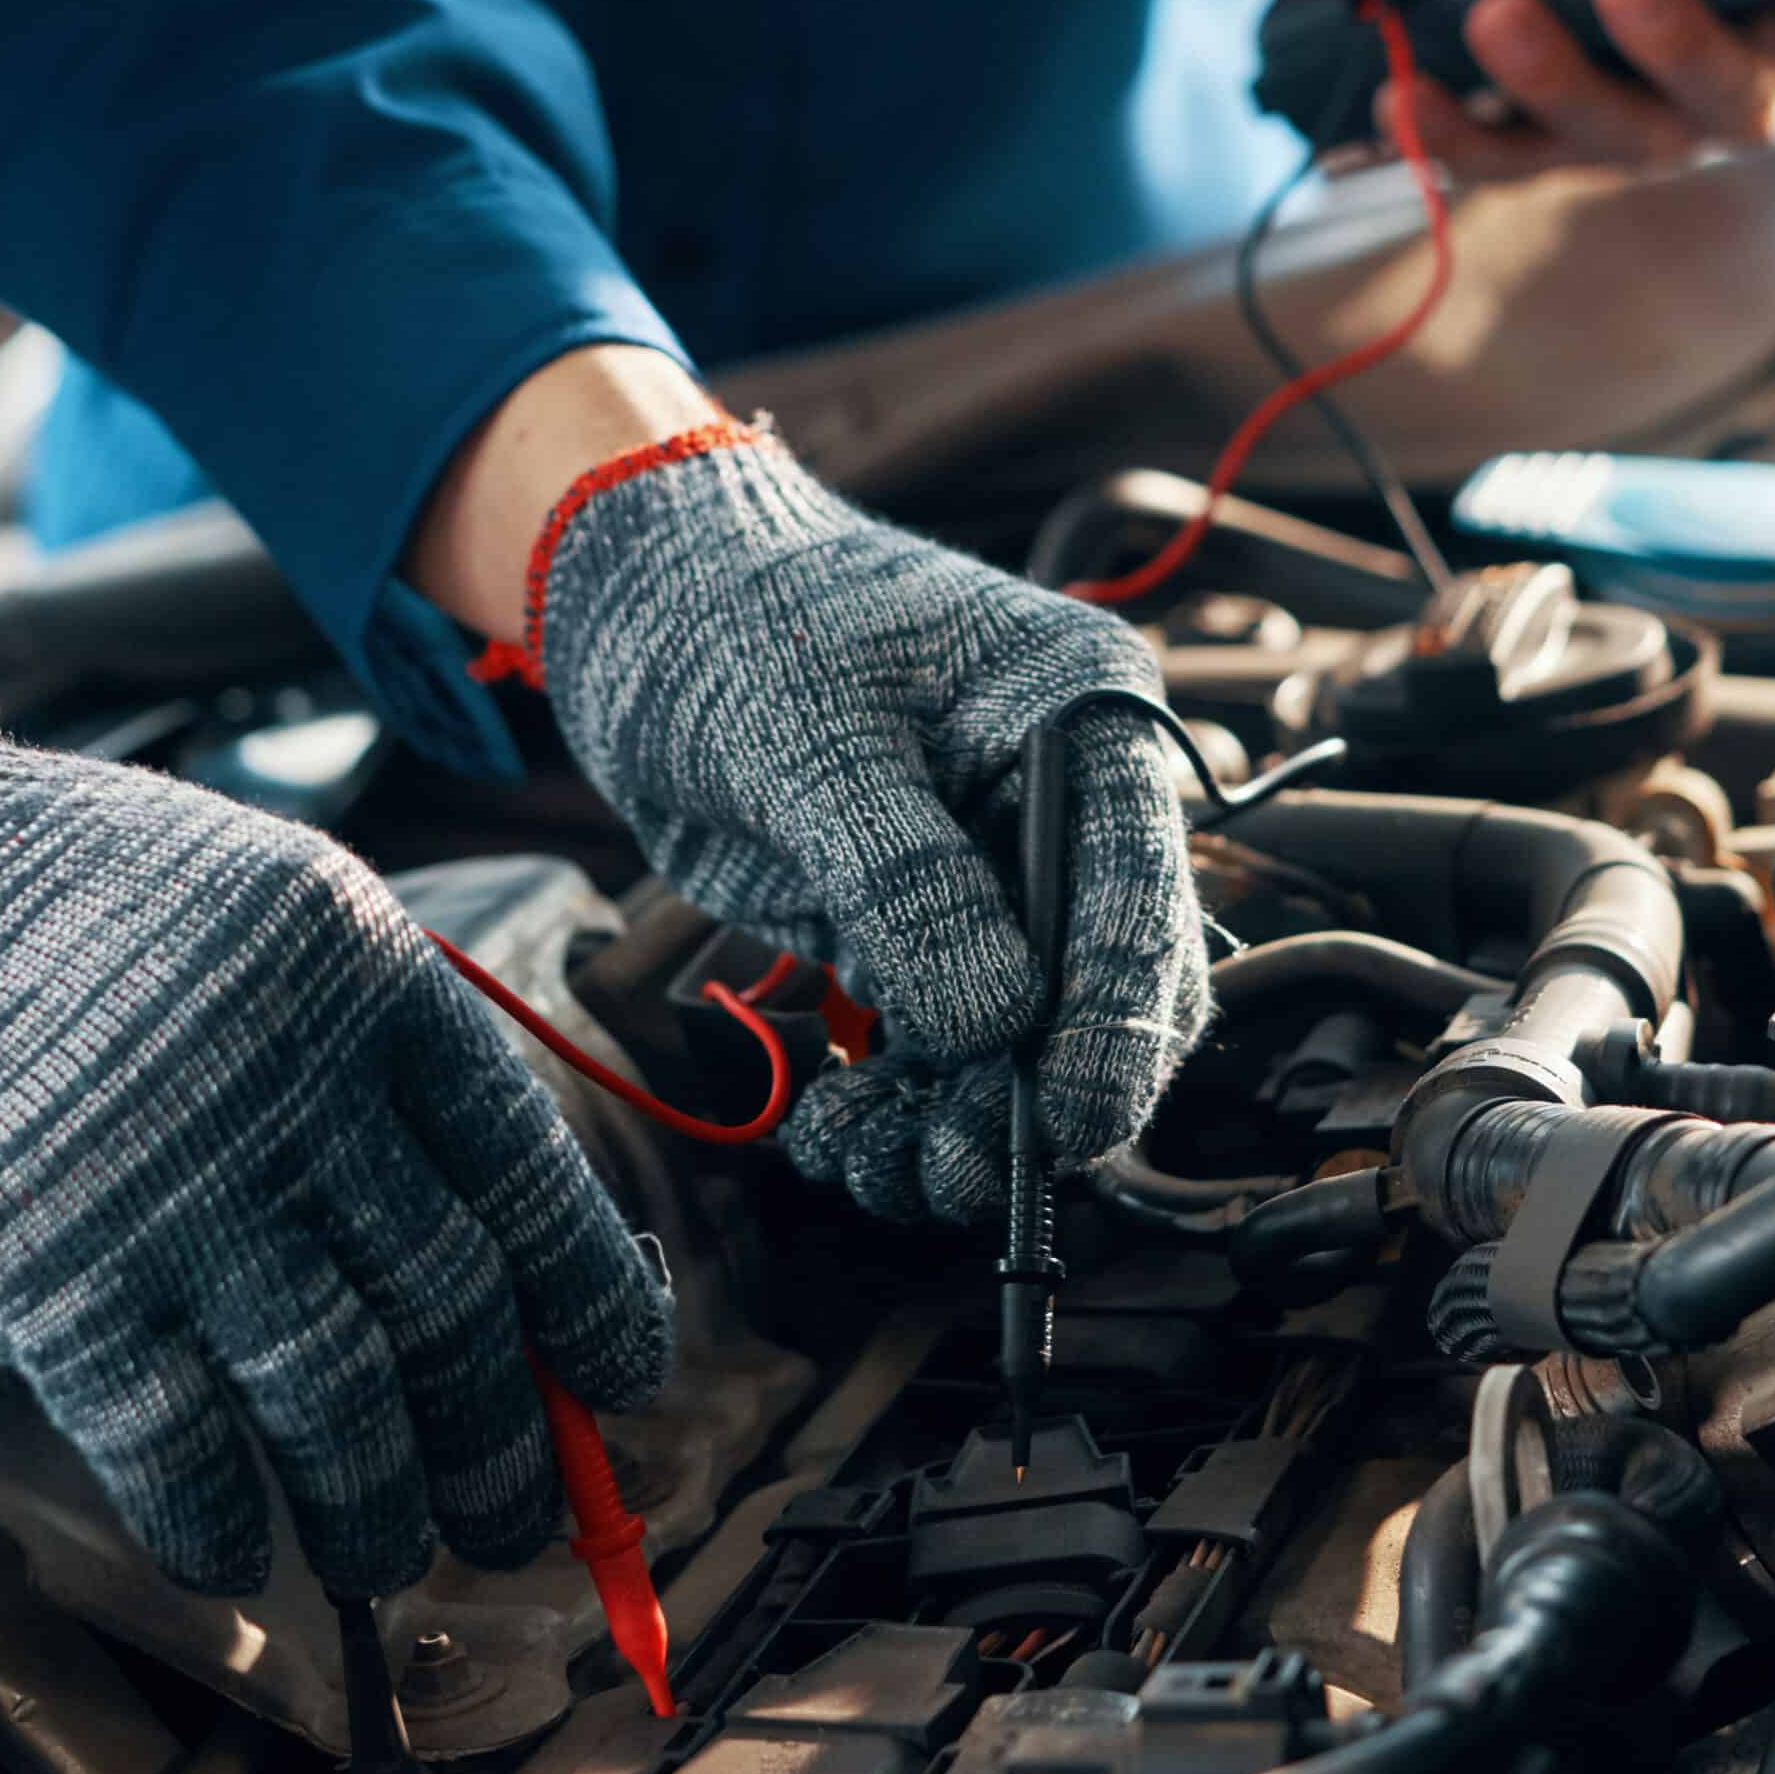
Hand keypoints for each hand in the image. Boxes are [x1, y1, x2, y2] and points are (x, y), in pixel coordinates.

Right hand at [0, 634, 669, 1596]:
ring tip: (397, 1556)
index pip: (529, 1169)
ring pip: (335, 1390)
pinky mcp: (47, 1267)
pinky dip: (212, 1514)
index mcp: (375, 978)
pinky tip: (236, 1556)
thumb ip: (372, 1053)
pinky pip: (166, 1433)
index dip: (592, 1294)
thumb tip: (484, 1236)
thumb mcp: (272, 916)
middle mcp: (300, 1085)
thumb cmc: (69, 898)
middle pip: (451, 1300)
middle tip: (523, 1513)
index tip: (626, 1374)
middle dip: (505, 1434)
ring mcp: (176, 1184)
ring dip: (378, 1500)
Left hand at [509, 421, 1211, 1225]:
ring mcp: (995, 869)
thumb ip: (905, 881)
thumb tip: (991, 1027)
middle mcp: (1061, 800)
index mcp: (1082, 714)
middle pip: (1105, 984)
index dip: (1114, 1018)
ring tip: (873, 1166)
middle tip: (953, 1176)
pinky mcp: (922, 924)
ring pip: (1024, 1039)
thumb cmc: (731, 617)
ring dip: (961, 1123)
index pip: (1138, 887)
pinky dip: (902, 1105)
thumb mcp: (809, 741)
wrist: (636, 597)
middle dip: (1034, 1097)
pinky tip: (837, 1131)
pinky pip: (944, 1046)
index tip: (1065, 1126)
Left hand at [1381, 0, 1774, 181]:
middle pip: (1719, 89)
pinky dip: (1448, 134)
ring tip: (1495, 15)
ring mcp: (1626, 128)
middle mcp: (1712, 86)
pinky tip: (1401, 99)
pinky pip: (1497, 160)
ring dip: (1553, 78)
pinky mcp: (1536, 154)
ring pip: (1607, 131)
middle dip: (1677, 37)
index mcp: (1771, 9)